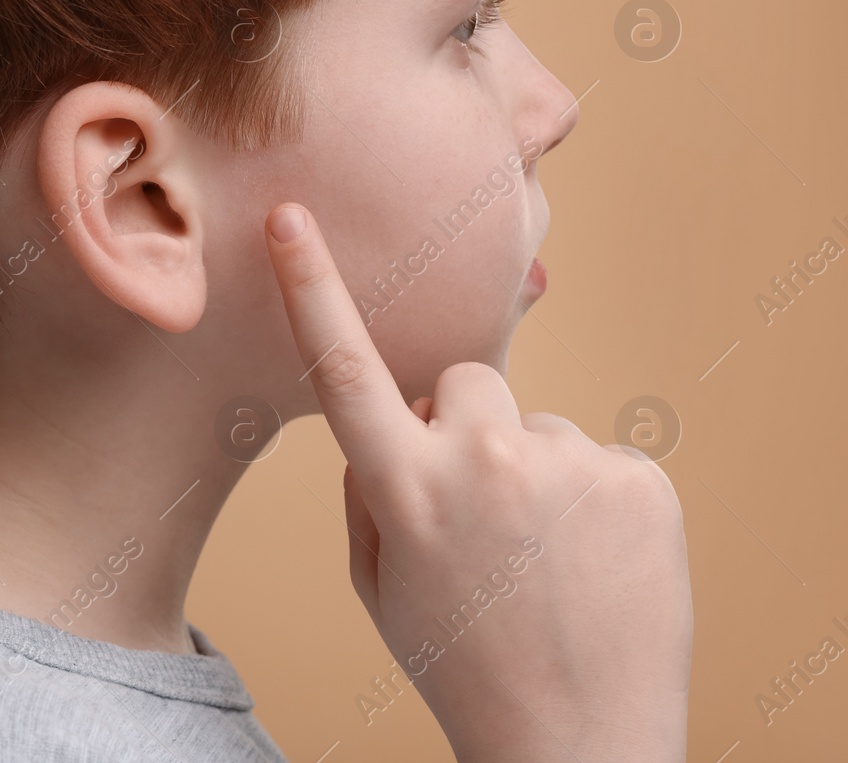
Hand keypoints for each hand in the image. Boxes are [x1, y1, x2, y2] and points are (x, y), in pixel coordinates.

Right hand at [265, 203, 691, 761]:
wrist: (577, 743)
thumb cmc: (462, 665)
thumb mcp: (380, 585)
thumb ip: (370, 488)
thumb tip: (399, 422)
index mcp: (404, 489)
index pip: (343, 367)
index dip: (310, 286)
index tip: (290, 219)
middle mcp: (483, 460)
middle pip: (465, 382)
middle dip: (463, 425)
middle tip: (480, 512)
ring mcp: (568, 465)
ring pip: (537, 428)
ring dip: (534, 475)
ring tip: (544, 562)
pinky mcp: (638, 480)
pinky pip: (600, 459)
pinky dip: (594, 502)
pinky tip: (591, 565)